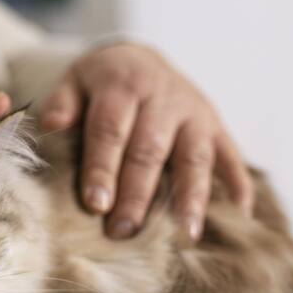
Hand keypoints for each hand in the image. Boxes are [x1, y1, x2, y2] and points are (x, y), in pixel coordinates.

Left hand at [41, 43, 253, 239]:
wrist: (136, 58)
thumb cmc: (97, 84)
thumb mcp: (73, 82)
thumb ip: (62, 104)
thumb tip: (52, 127)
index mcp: (123, 86)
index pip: (110, 131)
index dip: (103, 168)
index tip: (96, 205)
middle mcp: (162, 97)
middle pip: (149, 151)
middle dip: (137, 195)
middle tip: (123, 232)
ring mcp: (194, 111)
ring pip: (194, 157)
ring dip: (190, 197)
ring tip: (185, 234)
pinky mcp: (215, 124)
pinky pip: (230, 155)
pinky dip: (238, 183)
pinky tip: (240, 214)